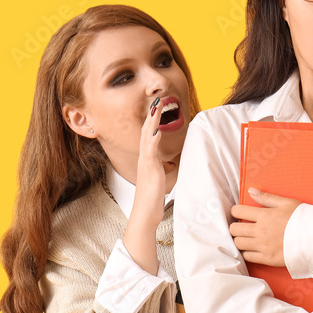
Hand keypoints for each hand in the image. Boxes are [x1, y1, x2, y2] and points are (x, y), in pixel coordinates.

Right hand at [133, 98, 174, 216]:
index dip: (152, 120)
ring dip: (152, 122)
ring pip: (147, 138)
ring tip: (156, 108)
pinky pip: (150, 153)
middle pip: (146, 131)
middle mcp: (144, 159)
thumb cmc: (152, 197)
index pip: (149, 135)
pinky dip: (153, 140)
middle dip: (152, 115)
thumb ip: (163, 168)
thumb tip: (168, 163)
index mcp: (147, 159)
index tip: (157, 107)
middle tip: (157, 100)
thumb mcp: (159, 178)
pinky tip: (156, 131)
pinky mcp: (150, 171)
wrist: (145, 213)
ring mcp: (146, 164)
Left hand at [229, 189, 301, 267]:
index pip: (238, 211)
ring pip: (238, 243)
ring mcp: (263, 246)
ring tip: (245, 237)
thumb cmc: (304, 218)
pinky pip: (247, 257)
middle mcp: (260, 231)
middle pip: (235, 229)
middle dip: (235, 226)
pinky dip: (246, 252)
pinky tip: (252, 248)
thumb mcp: (287, 203)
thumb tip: (251, 191)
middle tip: (241, 225)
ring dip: (239, 239)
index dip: (235, 210)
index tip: (239, 212)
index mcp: (264, 215)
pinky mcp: (267, 258)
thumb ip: (267, 197)